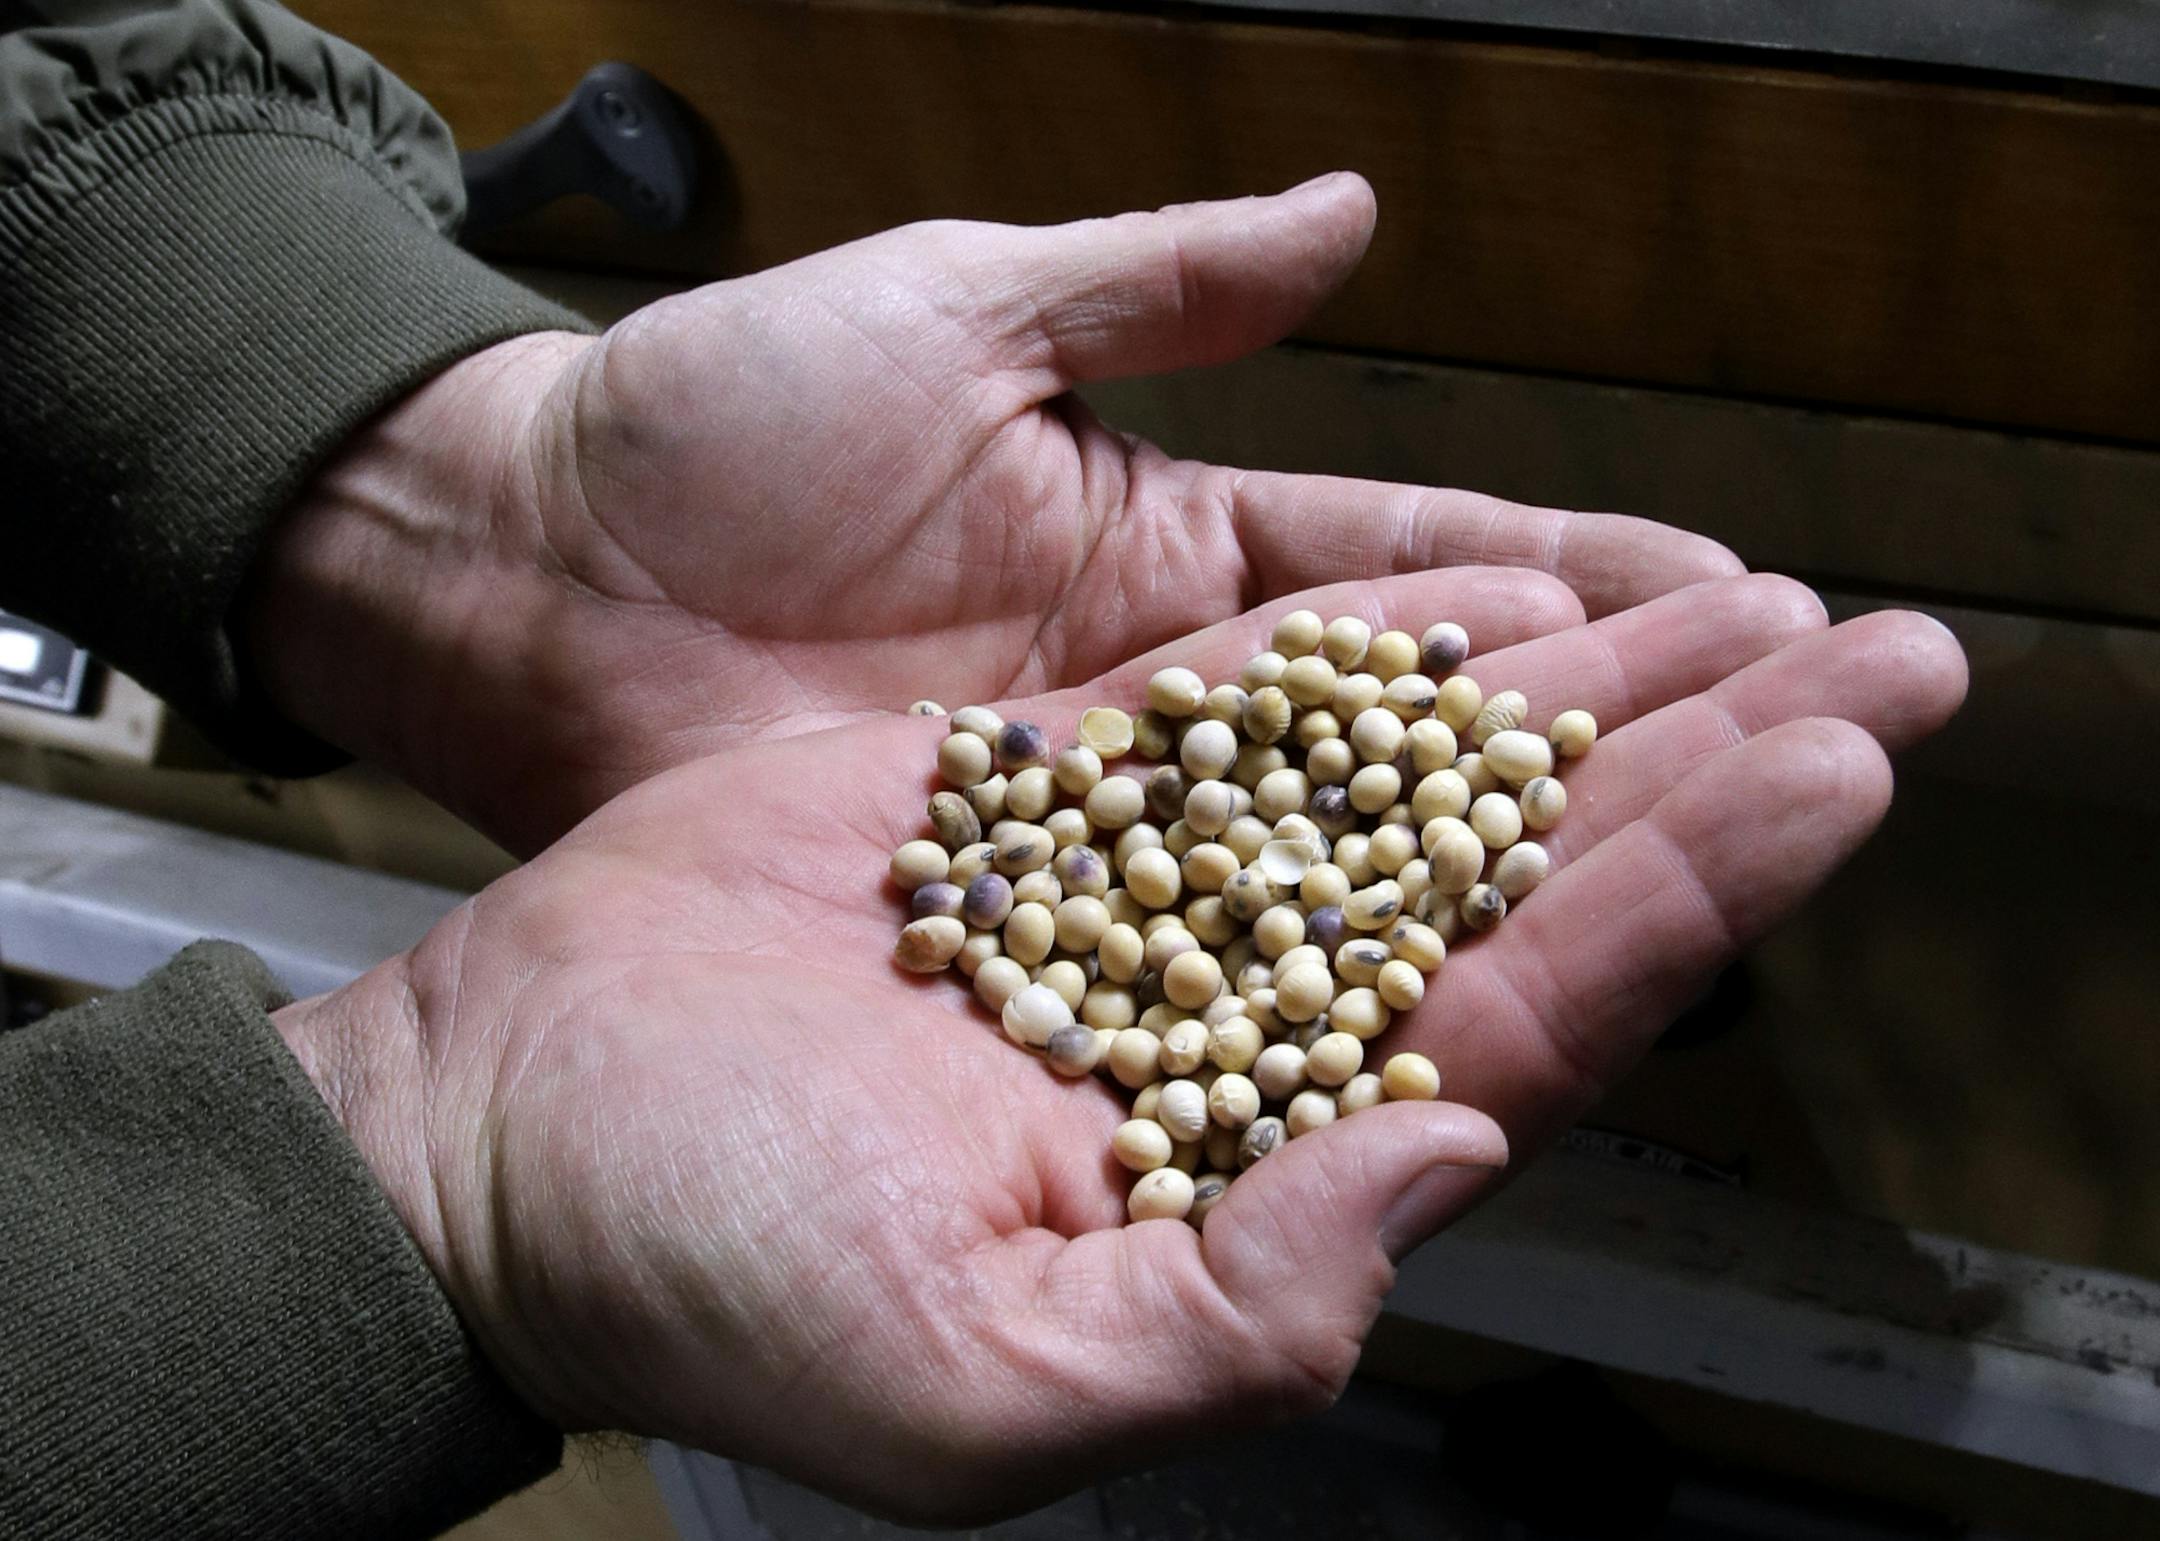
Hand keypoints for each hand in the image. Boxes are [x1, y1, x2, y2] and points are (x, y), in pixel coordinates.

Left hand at [251, 174, 1740, 853]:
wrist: (520, 584)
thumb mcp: (945, 308)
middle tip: (1823, 732)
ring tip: (1726, 851)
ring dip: (1528, 860)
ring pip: (1347, 859)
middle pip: (1428, 735)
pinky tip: (1487, 972)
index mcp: (1167, 535)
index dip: (1585, 594)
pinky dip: (1338, 959)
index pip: (1422, 577)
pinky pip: (1206, 951)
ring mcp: (1101, 831)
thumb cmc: (710, 422)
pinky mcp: (1022, 927)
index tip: (1748, 607)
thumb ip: (1158, 281)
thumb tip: (1358, 215)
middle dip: (1628, 731)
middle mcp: (1164, 701)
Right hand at [271, 569, 1964, 1522]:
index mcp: (1242, 1177)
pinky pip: (1239, 706)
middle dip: (1699, 767)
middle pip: (1515, 882)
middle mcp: (1226, 1035)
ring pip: (1408, 779)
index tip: (1833, 772)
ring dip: (1575, 686)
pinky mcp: (1044, 800)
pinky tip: (1494, 589)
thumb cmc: (702, 1275)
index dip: (1688, 899)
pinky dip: (1366, 646)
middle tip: (1880, 653)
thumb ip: (1233, 1310)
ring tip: (1734, 592)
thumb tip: (1449, 1161)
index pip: (1521, 1026)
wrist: (505, 1126)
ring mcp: (1144, 904)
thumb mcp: (971, 1380)